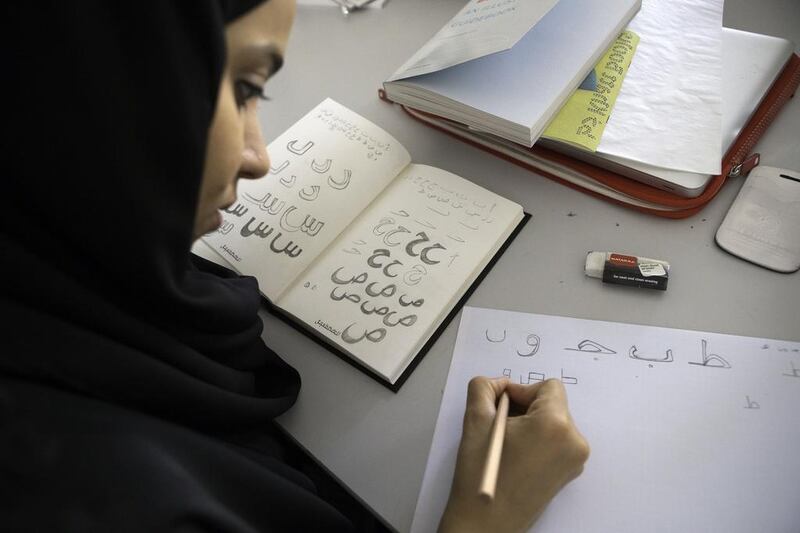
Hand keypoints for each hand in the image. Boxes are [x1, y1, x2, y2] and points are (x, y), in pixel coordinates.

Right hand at [439, 377, 588, 532]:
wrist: (486, 523)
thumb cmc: (483, 475)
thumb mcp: (476, 419)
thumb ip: (484, 388)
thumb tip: (496, 384)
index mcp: (556, 425)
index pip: (548, 387)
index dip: (521, 390)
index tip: (501, 406)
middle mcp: (574, 442)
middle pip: (552, 404)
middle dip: (525, 408)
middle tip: (500, 424)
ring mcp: (575, 460)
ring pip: (554, 422)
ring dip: (530, 423)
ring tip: (506, 442)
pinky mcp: (569, 473)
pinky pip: (556, 441)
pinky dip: (537, 440)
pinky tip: (515, 454)